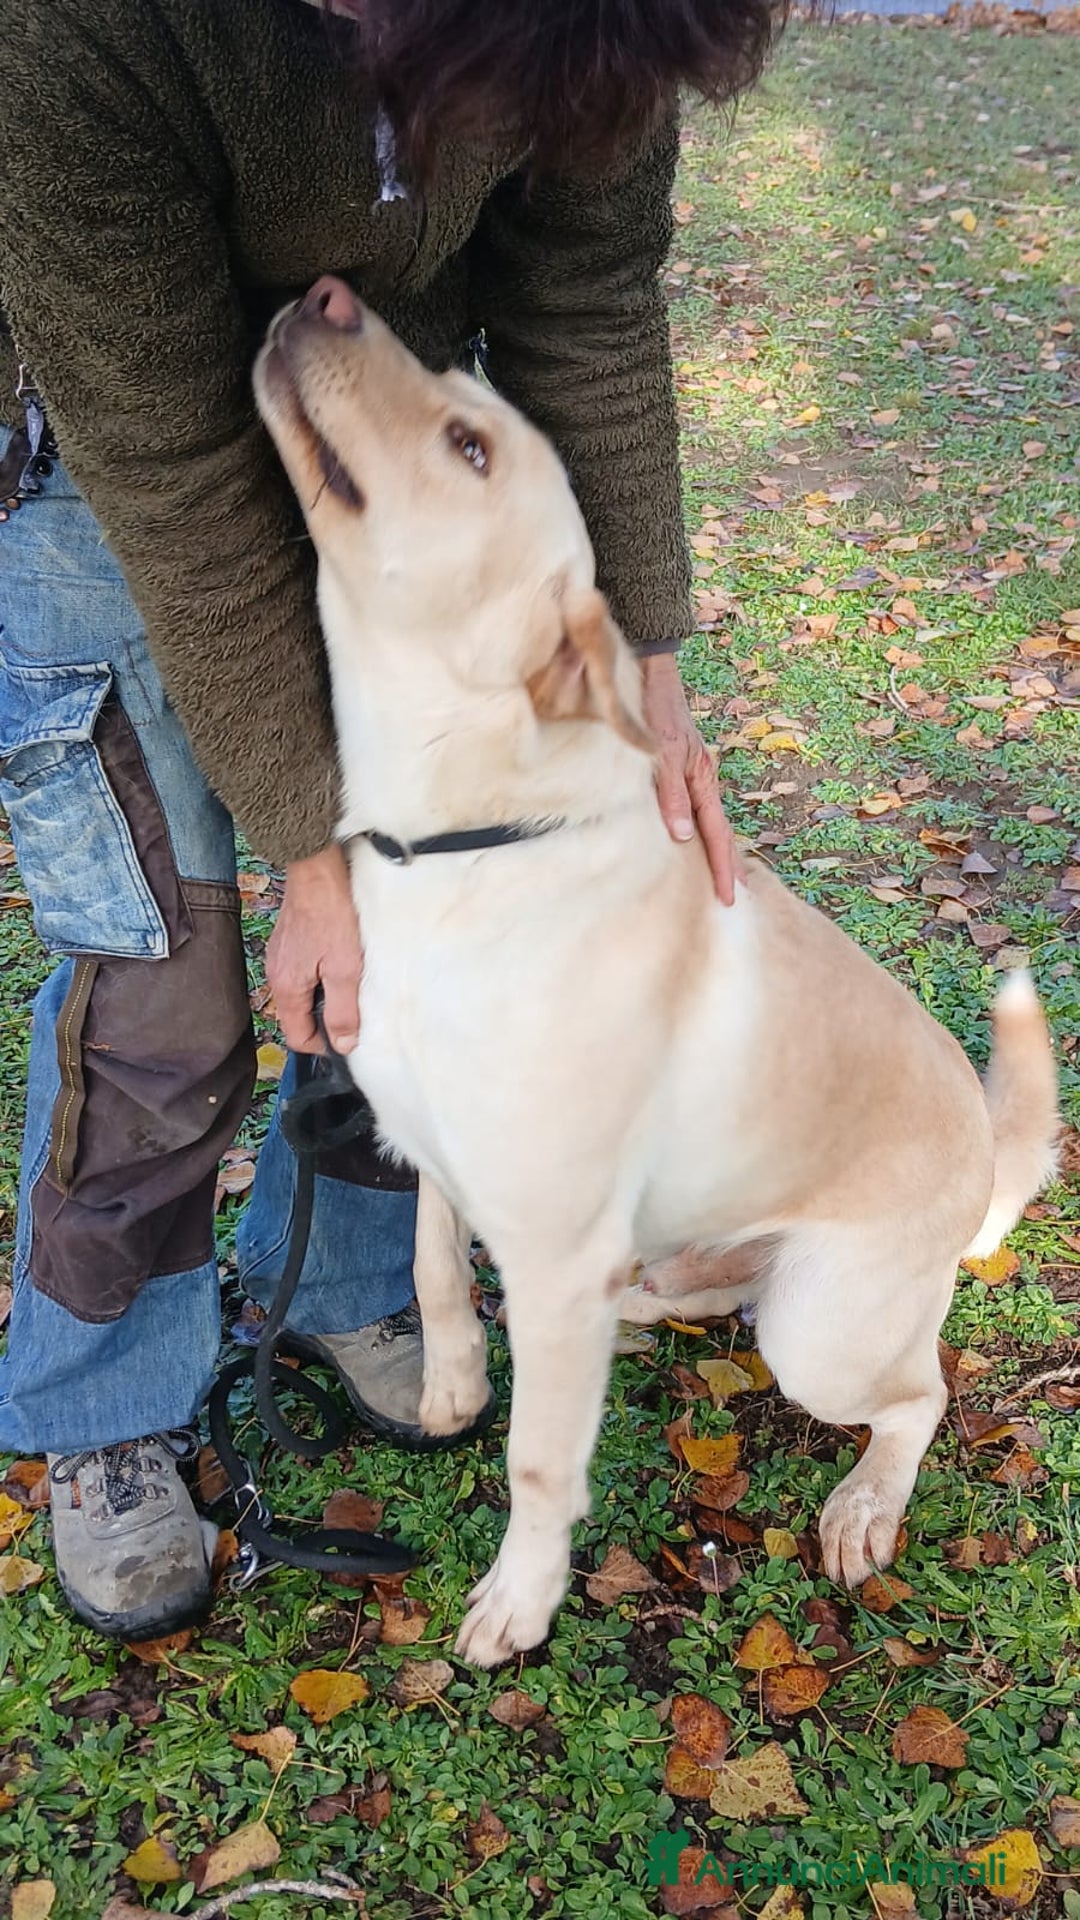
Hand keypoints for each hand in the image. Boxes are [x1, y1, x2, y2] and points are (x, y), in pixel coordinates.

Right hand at [266, 844, 361, 1052]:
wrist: (316, 868)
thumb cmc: (331, 914)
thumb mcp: (345, 969)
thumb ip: (342, 1010)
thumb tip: (342, 1044)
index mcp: (286, 988)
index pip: (296, 1037)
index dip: (323, 1045)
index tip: (348, 1037)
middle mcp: (277, 975)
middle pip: (299, 1015)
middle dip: (325, 1018)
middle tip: (355, 1005)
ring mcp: (281, 956)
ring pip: (303, 992)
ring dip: (326, 993)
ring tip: (351, 978)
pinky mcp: (290, 940)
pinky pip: (305, 970)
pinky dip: (322, 972)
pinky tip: (341, 957)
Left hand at [640, 653, 737, 905]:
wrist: (651, 672)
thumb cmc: (654, 708)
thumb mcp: (661, 752)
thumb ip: (671, 793)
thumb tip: (684, 836)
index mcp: (703, 778)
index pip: (716, 834)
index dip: (722, 867)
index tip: (728, 897)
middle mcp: (702, 778)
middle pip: (719, 831)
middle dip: (727, 866)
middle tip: (731, 900)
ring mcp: (693, 773)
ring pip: (709, 820)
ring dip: (716, 850)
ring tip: (723, 878)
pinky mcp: (680, 768)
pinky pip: (695, 807)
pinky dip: (701, 829)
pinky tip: (696, 839)